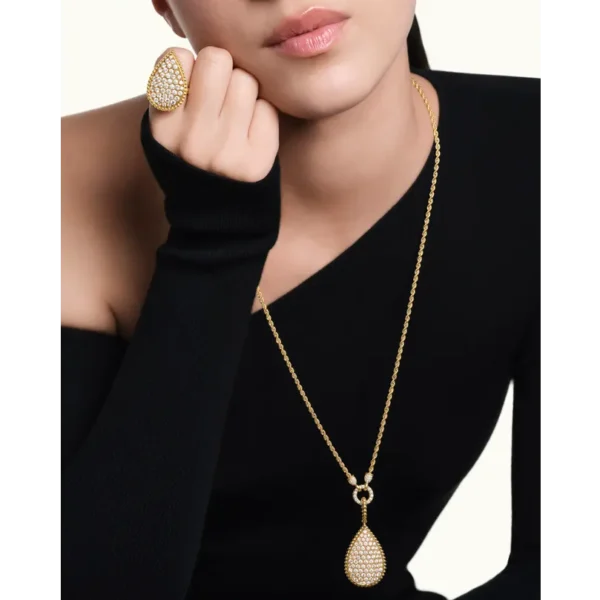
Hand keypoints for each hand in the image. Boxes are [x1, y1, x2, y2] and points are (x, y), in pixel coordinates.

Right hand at [148, 47, 278, 182]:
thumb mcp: (168, 130)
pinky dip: (261, 117)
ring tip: (235, 120)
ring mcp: (225, 151)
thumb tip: (204, 54)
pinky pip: (267, 108)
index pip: (178, 58)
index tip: (192, 88)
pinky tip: (250, 136)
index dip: (190, 66)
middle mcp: (190, 139)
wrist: (216, 218)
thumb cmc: (194, 160)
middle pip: (217, 59)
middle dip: (222, 72)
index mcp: (162, 126)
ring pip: (246, 80)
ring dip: (244, 93)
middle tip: (220, 99)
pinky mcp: (257, 161)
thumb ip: (176, 90)